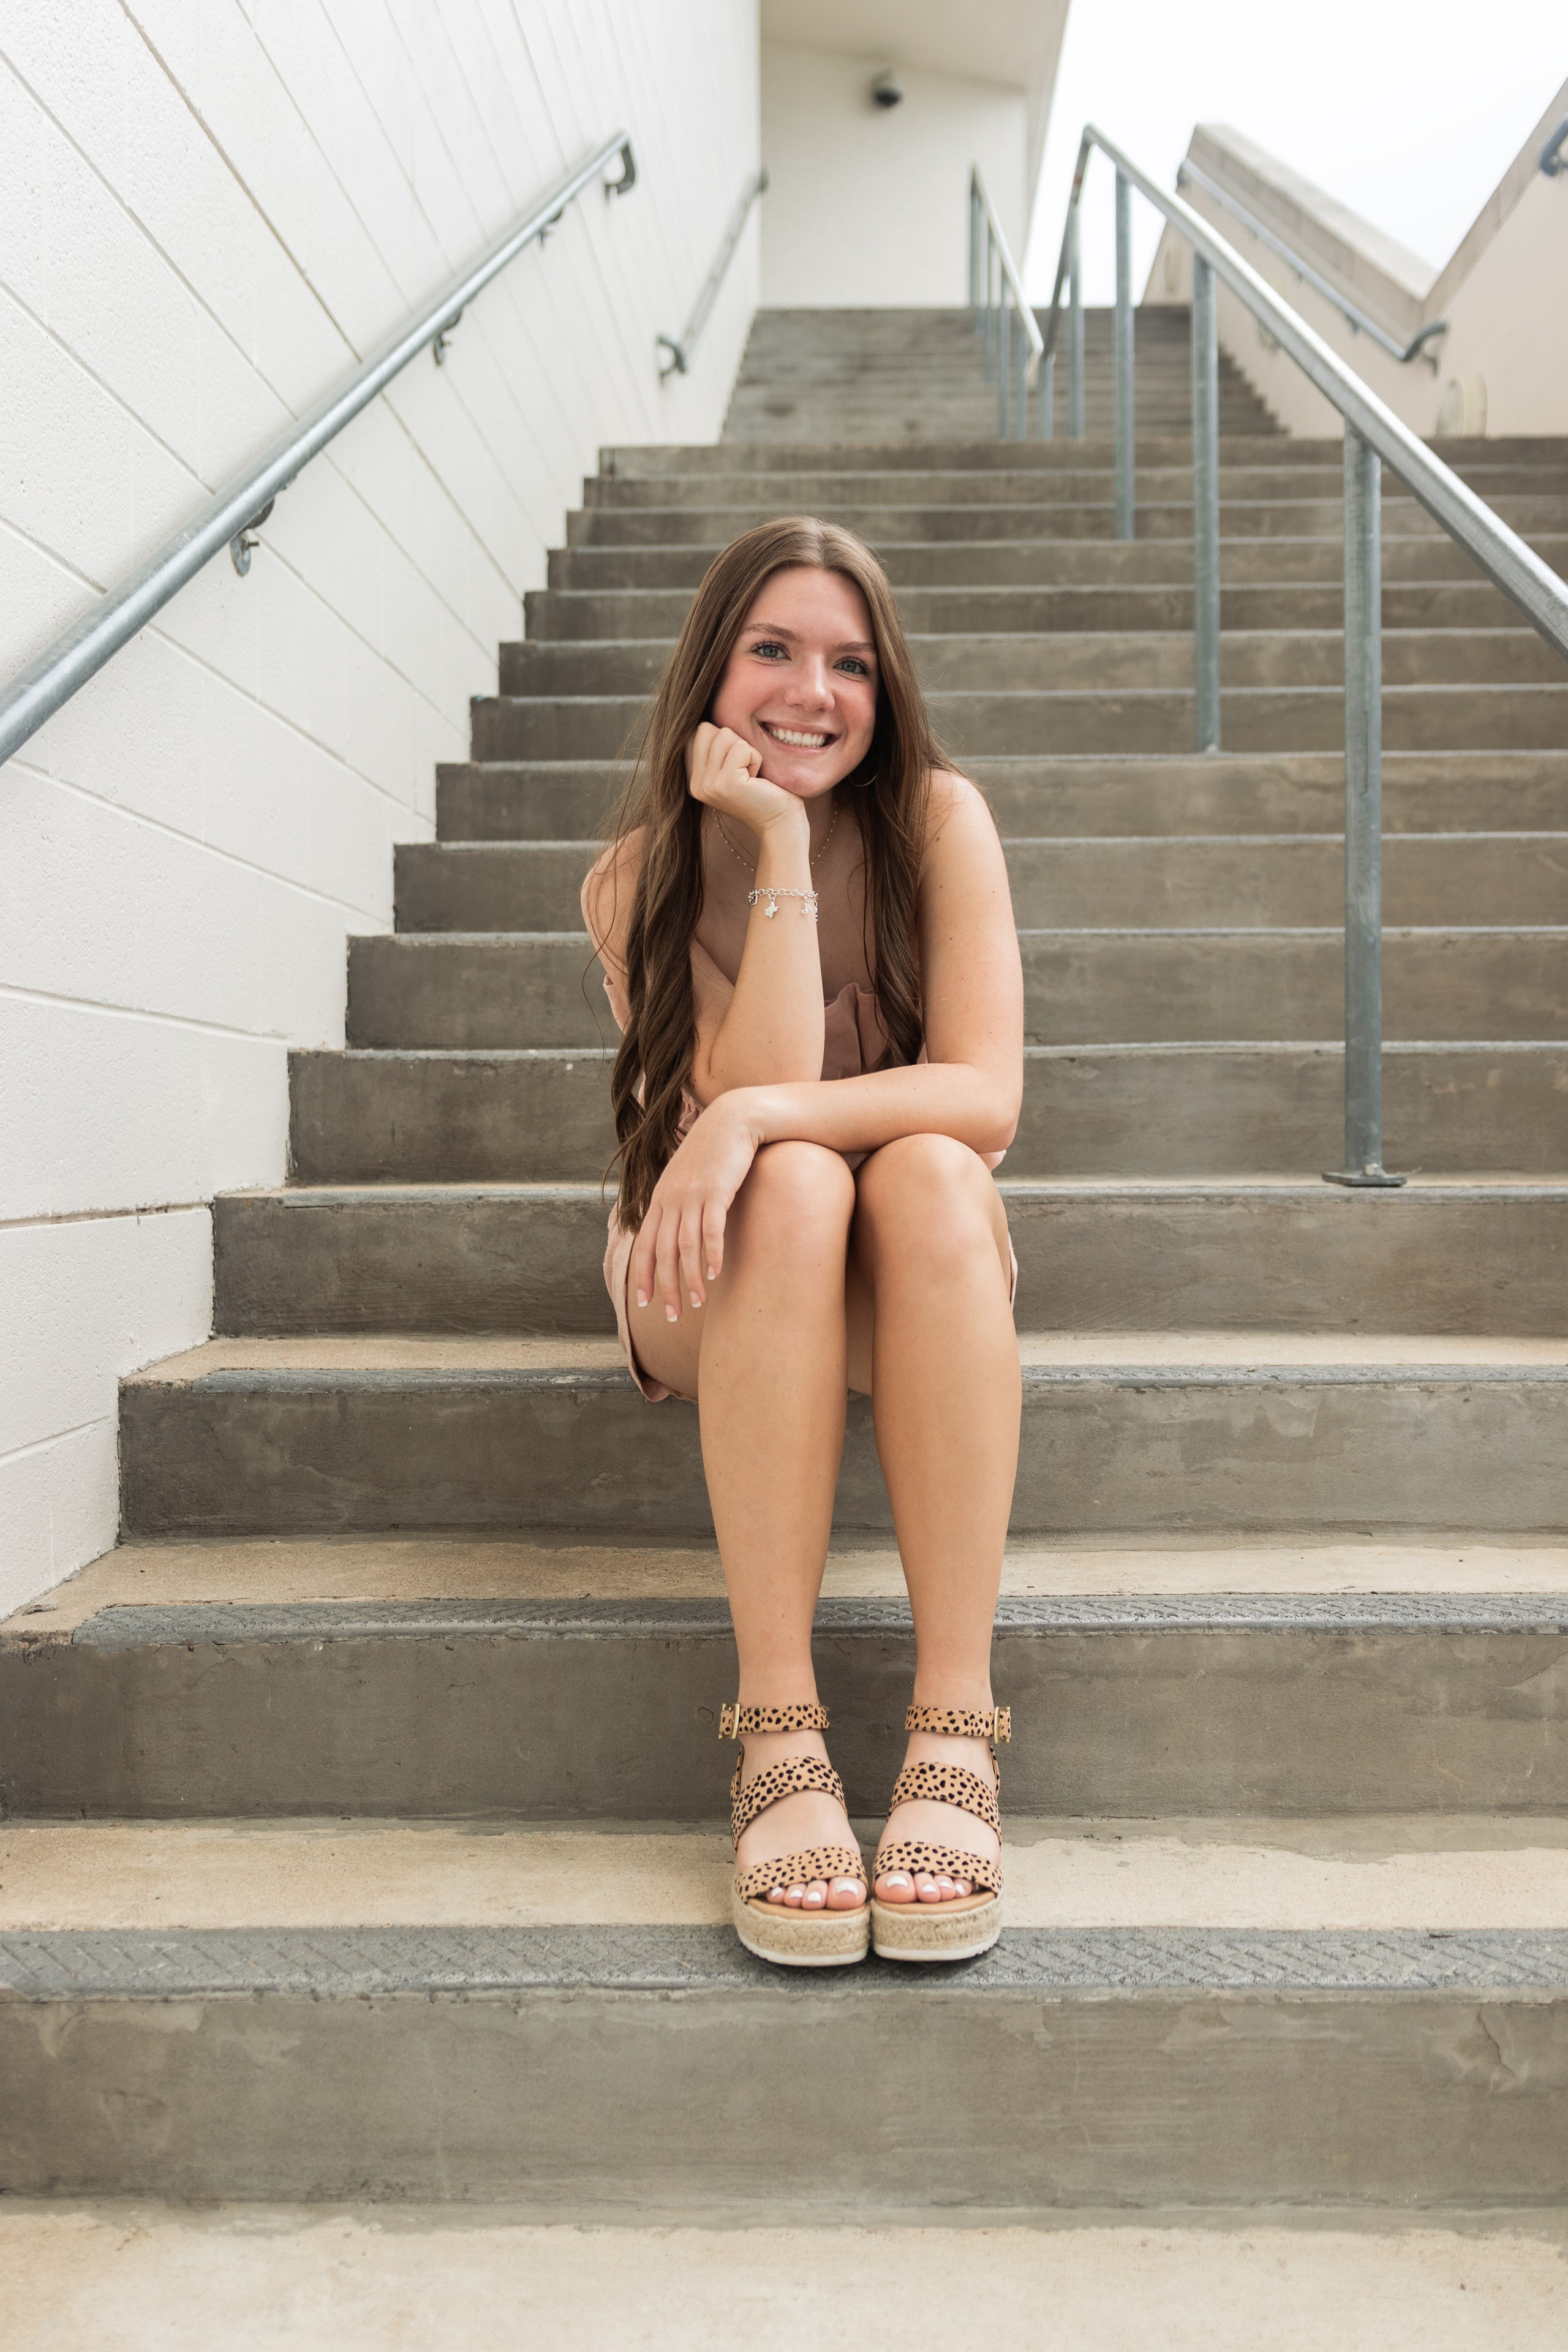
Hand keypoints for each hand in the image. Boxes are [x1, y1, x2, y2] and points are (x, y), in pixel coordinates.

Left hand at [631, 1095, 762, 1321]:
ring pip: (684, 1247)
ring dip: (690, 1278)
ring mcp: (693, 1194)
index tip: (645, 1303)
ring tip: (695, 1303)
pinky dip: (711, 1254)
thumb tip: (676, 1235)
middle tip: (672, 1316)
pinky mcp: (717, 1190)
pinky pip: (710, 1229)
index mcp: (661, 1198)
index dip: (642, 1275)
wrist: (734, 1119)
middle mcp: (671, 1199)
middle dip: (665, 1288)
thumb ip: (678, 1205)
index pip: (643, 1244)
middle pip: (661, 1253)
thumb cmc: (714, 1152)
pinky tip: (716, 1274)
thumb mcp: (687, 1178)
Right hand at [685, 722, 806, 845]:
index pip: (698, 732)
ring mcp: (708, 785)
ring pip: (724, 735)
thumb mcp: (733, 767)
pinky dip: (756, 758)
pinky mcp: (726, 784)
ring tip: (752, 775)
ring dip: (747, 751)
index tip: (738, 767)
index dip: (725, 740)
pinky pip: (742, 748)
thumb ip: (717, 748)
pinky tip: (758, 779)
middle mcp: (695, 784)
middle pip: (707, 729)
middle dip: (734, 742)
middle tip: (746, 770)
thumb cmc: (765, 791)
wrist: (781, 823)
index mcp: (694, 779)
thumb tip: (709, 715)